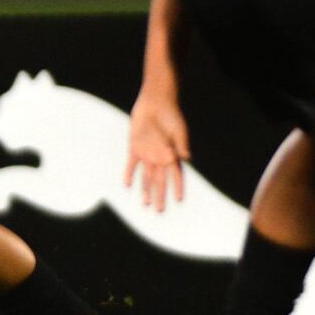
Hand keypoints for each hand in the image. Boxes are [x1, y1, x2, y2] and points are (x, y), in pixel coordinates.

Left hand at [124, 86, 191, 210]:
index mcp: (172, 155)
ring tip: (145, 204)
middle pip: (160, 181)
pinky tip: (127, 185)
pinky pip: (131, 163)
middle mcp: (159, 157)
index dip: (177, 187)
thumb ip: (181, 144)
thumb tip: (186, 157)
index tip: (179, 200)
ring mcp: (147, 153)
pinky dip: (130, 174)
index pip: (176, 175)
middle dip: (160, 195)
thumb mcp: (179, 130)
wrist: (155, 103)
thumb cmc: (171, 116)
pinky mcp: (134, 147)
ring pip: (146, 176)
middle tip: (159, 211)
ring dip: (145, 189)